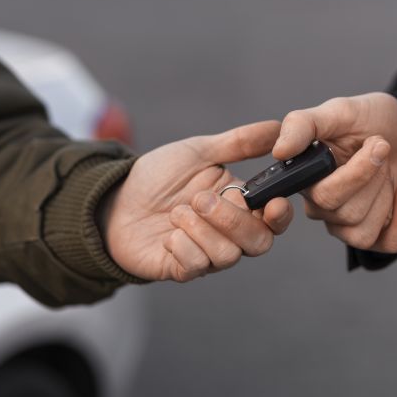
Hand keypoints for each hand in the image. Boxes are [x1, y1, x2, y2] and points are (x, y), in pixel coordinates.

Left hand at [101, 121, 292, 281]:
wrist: (116, 199)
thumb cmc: (159, 177)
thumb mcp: (199, 152)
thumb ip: (239, 143)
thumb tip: (278, 127)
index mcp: (240, 206)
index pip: (275, 219)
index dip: (280, 215)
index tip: (273, 203)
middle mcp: (229, 234)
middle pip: (259, 242)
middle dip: (233, 220)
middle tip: (200, 199)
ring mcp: (207, 255)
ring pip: (228, 256)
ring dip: (202, 230)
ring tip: (177, 211)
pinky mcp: (182, 269)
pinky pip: (197, 266)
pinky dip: (183, 246)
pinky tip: (168, 233)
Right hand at [273, 93, 396, 252]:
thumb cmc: (370, 120)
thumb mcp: (338, 111)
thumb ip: (302, 125)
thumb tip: (279, 152)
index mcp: (306, 179)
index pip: (319, 196)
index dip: (349, 178)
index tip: (373, 146)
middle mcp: (321, 207)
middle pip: (343, 212)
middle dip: (372, 174)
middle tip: (382, 145)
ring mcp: (348, 224)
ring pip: (362, 231)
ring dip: (385, 192)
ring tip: (387, 166)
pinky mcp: (378, 234)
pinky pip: (390, 243)